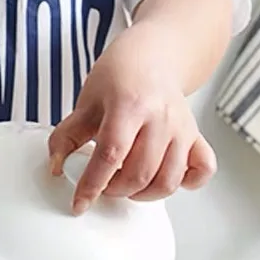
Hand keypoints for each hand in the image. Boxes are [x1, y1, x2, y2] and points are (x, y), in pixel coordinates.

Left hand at [48, 25, 216, 213]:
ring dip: (144, 193)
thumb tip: (57, 166)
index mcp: (129, 105)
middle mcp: (161, 118)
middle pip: (140, 173)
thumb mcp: (86, 102)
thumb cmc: (121, 78)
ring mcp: (182, 129)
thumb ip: (67, 136)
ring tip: (128, 182)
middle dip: (115, 189)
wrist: (154, 57)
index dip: (92, 184)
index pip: (110, 154)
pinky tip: (163, 177)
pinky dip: (186, 183)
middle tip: (104, 184)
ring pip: (169, 180)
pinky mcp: (197, 138)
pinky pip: (203, 170)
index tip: (79, 203)